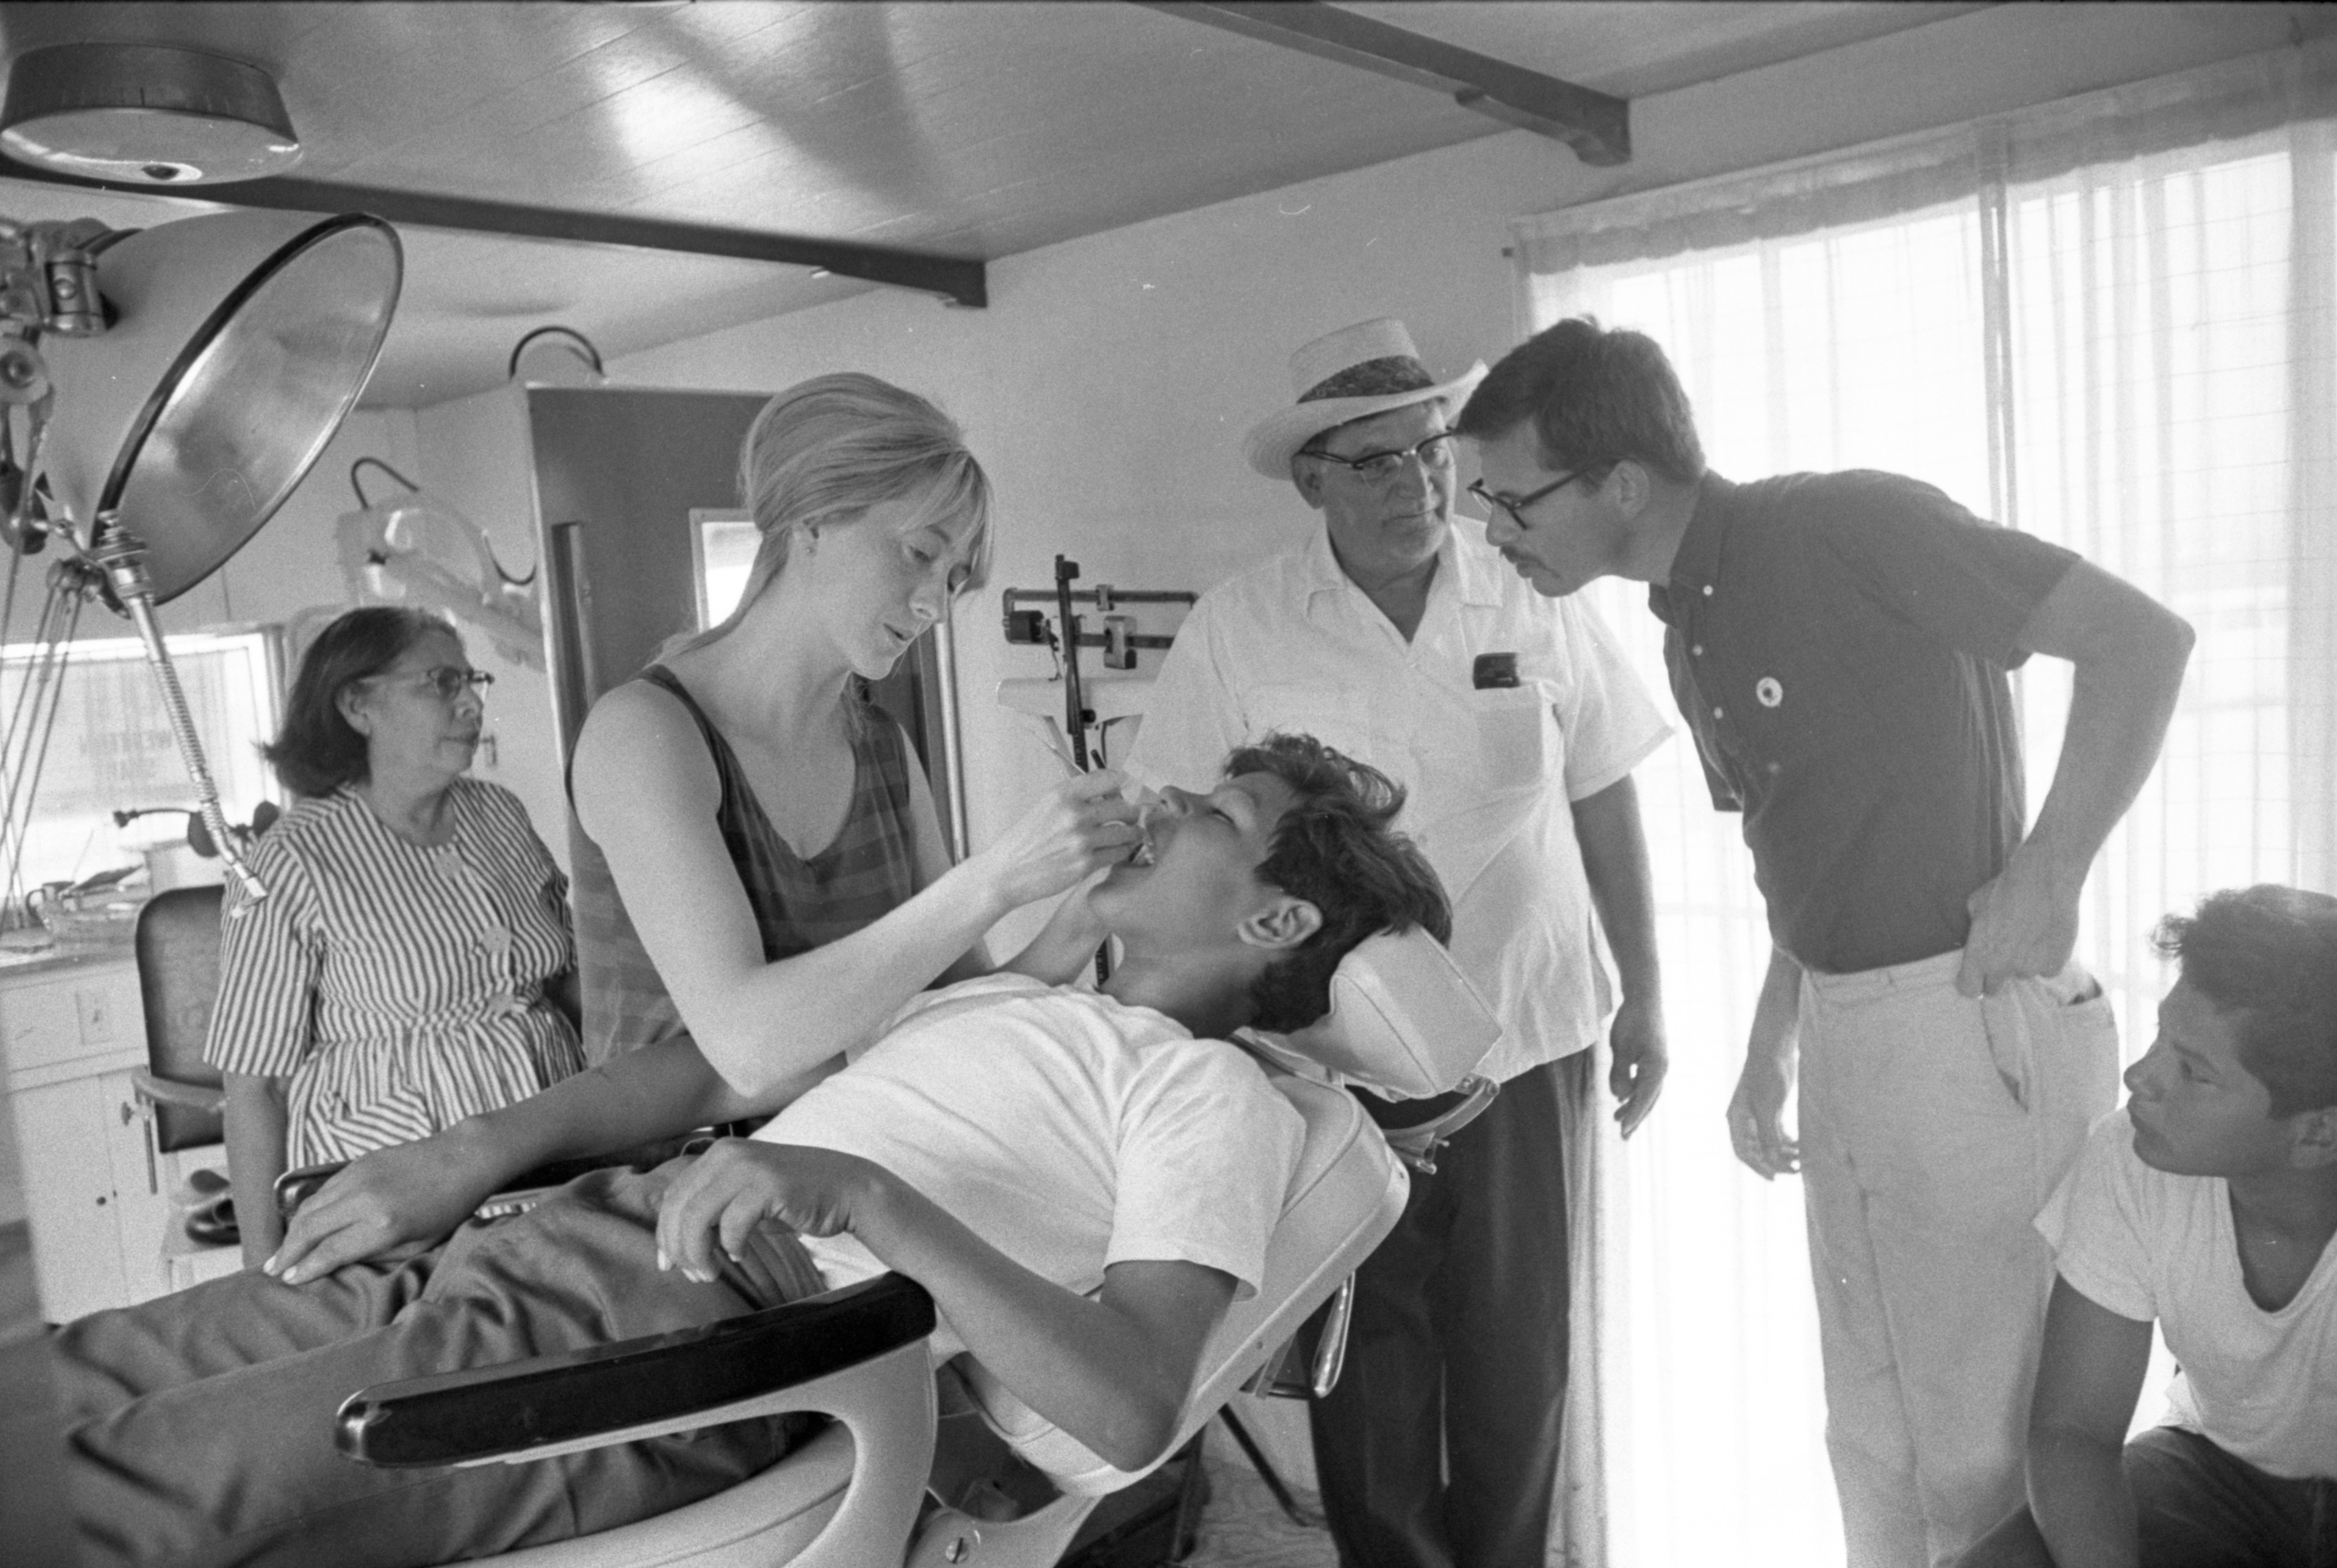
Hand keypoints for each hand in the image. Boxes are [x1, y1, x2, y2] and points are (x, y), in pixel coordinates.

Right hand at [267, 1135, 503, 1283]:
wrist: (462, 1159)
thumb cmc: (446, 1209)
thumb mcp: (416, 1244)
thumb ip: (376, 1255)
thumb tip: (338, 1265)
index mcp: (382, 1226)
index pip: (329, 1252)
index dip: (306, 1269)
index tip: (290, 1281)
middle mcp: (364, 1200)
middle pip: (309, 1229)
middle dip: (287, 1253)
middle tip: (272, 1270)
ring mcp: (358, 1177)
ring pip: (310, 1207)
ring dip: (291, 1231)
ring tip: (281, 1252)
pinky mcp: (358, 1163)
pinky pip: (324, 1190)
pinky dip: (309, 1209)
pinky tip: (304, 1224)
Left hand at [654, 1139, 884, 1285]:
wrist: (848, 1189)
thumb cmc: (795, 1199)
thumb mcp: (745, 1198)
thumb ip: (713, 1209)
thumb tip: (676, 1240)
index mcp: (719, 1154)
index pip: (673, 1195)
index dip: (664, 1233)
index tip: (668, 1264)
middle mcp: (728, 1154)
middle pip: (679, 1207)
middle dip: (678, 1247)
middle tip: (692, 1275)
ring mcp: (749, 1166)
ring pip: (698, 1216)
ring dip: (699, 1253)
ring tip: (710, 1273)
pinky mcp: (769, 1184)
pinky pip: (732, 1224)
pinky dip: (731, 1246)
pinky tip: (741, 1255)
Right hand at [975, 770, 1141, 911]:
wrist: (1007, 872)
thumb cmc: (1025, 840)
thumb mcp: (1046, 805)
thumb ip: (1076, 797)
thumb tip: (1110, 792)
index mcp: (1063, 794)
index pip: (1109, 778)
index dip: (1122, 784)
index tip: (1125, 790)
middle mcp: (1074, 814)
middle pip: (1123, 806)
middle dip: (1130, 812)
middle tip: (1130, 817)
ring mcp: (1081, 840)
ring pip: (1126, 832)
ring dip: (1131, 834)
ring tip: (1129, 835)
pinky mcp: (1085, 864)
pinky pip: (1118, 853)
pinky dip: (1121, 852)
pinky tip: (1115, 851)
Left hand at [1607, 995, 1667, 1137]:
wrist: (1644, 1000)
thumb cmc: (1631, 1022)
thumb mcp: (1620, 1049)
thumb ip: (1620, 1073)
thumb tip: (1620, 1097)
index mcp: (1656, 1067)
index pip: (1644, 1097)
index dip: (1633, 1115)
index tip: (1622, 1129)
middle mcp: (1661, 1069)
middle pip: (1649, 1100)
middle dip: (1635, 1117)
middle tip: (1622, 1137)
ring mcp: (1659, 1065)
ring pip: (1647, 1092)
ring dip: (1633, 1106)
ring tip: (1616, 1118)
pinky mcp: (1653, 1060)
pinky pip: (1645, 1082)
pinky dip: (1634, 1092)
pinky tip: (1621, 1098)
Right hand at [1725, 1033, 1799, 1179]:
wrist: (1774, 1048)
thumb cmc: (1767, 1075)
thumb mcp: (1769, 1108)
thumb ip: (1769, 1135)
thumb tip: (1774, 1161)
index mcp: (1737, 1119)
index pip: (1743, 1152)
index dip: (1758, 1167)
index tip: (1776, 1178)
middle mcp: (1744, 1120)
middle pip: (1756, 1150)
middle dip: (1775, 1162)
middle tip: (1796, 1170)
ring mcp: (1757, 1115)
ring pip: (1768, 1143)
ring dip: (1784, 1153)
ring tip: (1802, 1158)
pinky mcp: (1770, 1109)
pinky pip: (1776, 1133)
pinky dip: (1787, 1141)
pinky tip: (1801, 1144)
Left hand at [1957, 846, 2080, 997]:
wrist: (2043, 881)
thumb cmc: (2005, 889)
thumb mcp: (1976, 906)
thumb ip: (1975, 930)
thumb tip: (1976, 936)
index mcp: (1979, 957)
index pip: (1969, 989)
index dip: (1971, 983)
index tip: (1976, 976)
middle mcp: (2002, 968)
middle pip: (1994, 987)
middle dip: (1996, 975)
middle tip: (2003, 954)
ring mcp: (2030, 969)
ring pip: (2023, 974)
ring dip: (2023, 962)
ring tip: (2029, 935)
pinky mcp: (2054, 966)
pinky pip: (2046, 969)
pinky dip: (2046, 958)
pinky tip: (2046, 937)